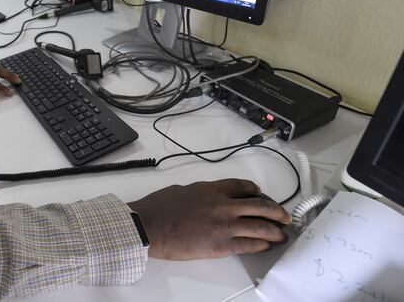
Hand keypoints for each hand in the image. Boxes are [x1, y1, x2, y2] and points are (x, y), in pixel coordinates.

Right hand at [128, 179, 290, 259]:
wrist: (149, 226)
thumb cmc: (158, 208)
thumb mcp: (180, 191)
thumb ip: (198, 193)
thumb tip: (203, 198)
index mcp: (210, 189)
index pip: (242, 186)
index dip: (256, 191)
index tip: (261, 195)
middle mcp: (222, 204)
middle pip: (259, 205)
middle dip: (276, 211)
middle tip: (284, 216)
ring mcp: (223, 225)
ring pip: (260, 226)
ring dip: (275, 231)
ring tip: (282, 234)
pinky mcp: (221, 245)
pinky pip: (249, 244)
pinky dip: (261, 245)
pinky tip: (266, 246)